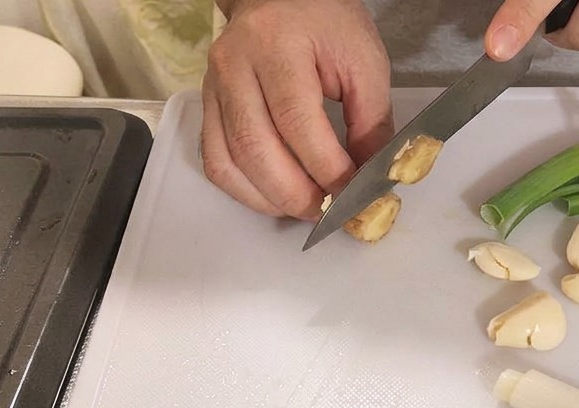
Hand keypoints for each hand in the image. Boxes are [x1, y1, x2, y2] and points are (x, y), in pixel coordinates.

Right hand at [201, 0, 393, 219]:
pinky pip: (215, 162)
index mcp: (277, 47)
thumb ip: (371, 122)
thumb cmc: (326, 23)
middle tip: (329, 213)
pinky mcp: (207, 106)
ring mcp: (214, 89)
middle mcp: (235, 67)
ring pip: (229, 163)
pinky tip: (276, 197)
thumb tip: (369, 179)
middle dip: (297, 194)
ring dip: (270, 200)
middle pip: (256, 149)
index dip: (326, 169)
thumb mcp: (364, 62)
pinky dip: (245, 191)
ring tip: (307, 209)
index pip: (297, 122)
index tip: (353, 195)